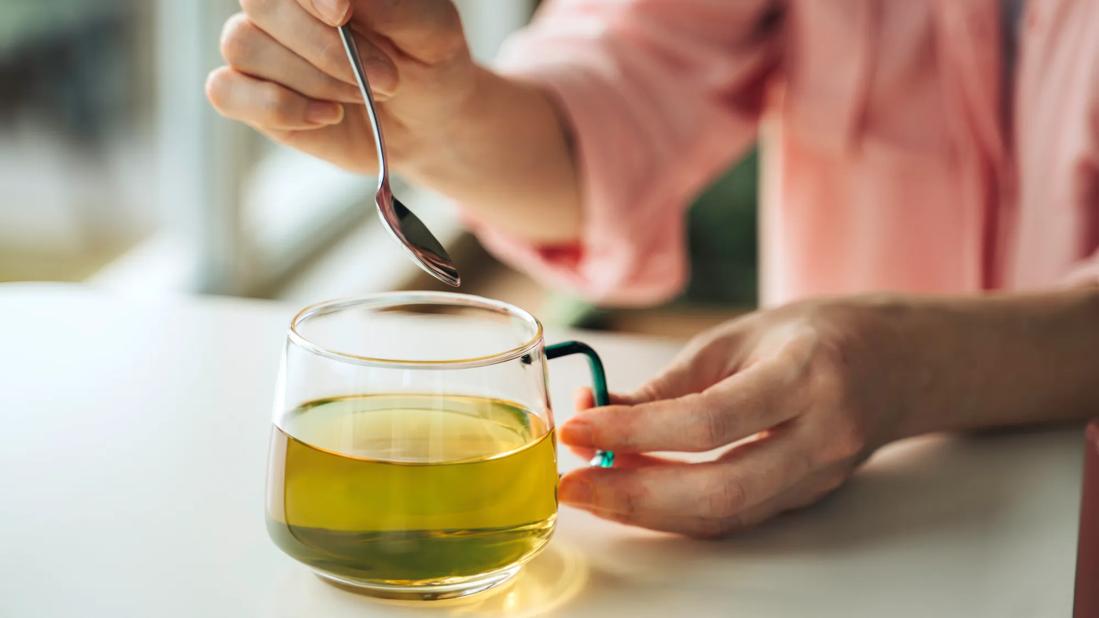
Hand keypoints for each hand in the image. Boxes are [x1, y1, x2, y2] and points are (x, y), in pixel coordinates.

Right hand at [206, 0, 479, 173]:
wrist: (427, 121)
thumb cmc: (428, 62)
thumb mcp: (431, 31)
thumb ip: (392, 7)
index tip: (342, 12)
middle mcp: (281, 6)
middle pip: (259, 5)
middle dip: (323, 48)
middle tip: (385, 79)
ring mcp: (259, 47)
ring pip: (244, 46)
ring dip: (312, 80)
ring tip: (363, 96)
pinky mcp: (249, 95)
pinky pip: (225, 91)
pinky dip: (279, 107)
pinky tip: (328, 117)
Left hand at [558, 297, 919, 537]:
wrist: (904, 364)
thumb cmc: (821, 334)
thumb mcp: (743, 334)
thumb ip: (672, 381)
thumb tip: (598, 413)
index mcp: (807, 376)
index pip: (709, 421)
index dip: (633, 432)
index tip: (575, 428)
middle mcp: (821, 437)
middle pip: (718, 491)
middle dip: (632, 497)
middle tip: (570, 486)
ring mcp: (820, 477)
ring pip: (724, 516)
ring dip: (647, 511)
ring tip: (589, 491)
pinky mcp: (807, 499)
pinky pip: (734, 517)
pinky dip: (677, 512)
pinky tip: (634, 494)